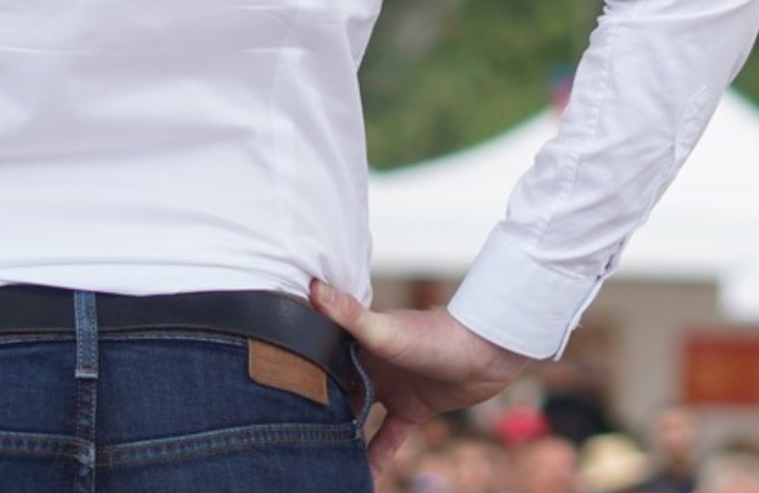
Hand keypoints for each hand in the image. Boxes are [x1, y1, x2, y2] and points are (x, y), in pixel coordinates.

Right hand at [308, 277, 536, 474]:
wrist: (487, 351)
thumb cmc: (435, 334)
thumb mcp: (386, 330)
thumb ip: (349, 314)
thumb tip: (314, 286)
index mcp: (359, 343)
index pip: (321, 361)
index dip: (299, 378)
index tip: (271, 396)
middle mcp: (370, 365)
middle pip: (336, 393)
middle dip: (317, 414)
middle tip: (289, 440)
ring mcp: (390, 388)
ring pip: (357, 419)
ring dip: (343, 439)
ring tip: (320, 463)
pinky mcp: (411, 409)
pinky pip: (387, 439)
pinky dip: (375, 459)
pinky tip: (361, 480)